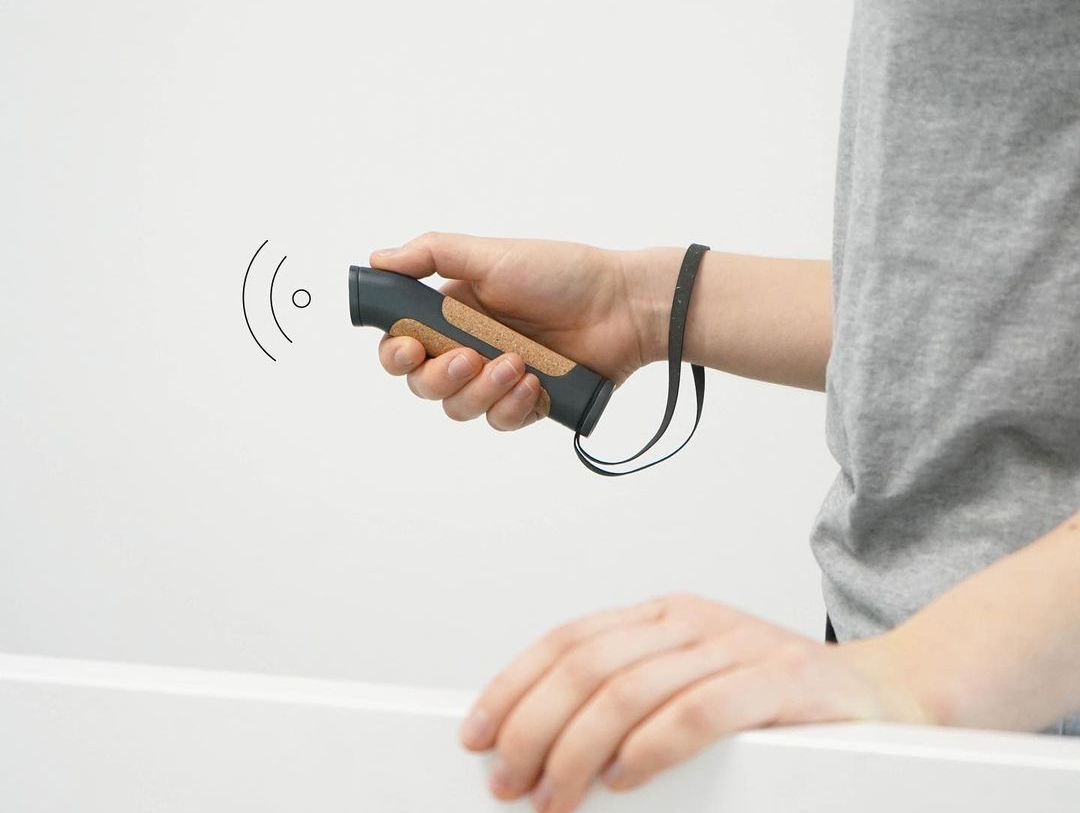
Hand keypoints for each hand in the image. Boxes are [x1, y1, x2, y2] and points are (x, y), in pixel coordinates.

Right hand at [370, 231, 671, 432]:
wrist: (624, 306)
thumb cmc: (562, 274)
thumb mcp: (492, 255)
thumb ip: (432, 254)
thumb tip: (377, 258)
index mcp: (454, 310)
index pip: (403, 341)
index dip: (395, 353)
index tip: (406, 349)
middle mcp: (470, 345)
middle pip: (423, 382)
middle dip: (437, 377)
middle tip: (467, 359)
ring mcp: (498, 377)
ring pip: (459, 407)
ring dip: (480, 390)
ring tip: (516, 365)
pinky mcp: (528, 402)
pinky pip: (500, 420)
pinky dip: (511, 406)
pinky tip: (532, 384)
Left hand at [458, 592, 933, 811]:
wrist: (886, 696)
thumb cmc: (780, 702)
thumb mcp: (694, 684)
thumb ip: (632, 699)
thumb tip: (545, 745)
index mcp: (664, 616)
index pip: (568, 639)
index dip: (514, 684)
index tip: (477, 731)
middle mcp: (692, 622)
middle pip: (587, 665)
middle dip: (533, 725)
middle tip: (507, 778)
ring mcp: (736, 646)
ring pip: (631, 689)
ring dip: (579, 748)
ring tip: (553, 795)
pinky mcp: (780, 682)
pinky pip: (699, 711)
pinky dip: (652, 748)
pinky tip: (625, 779)